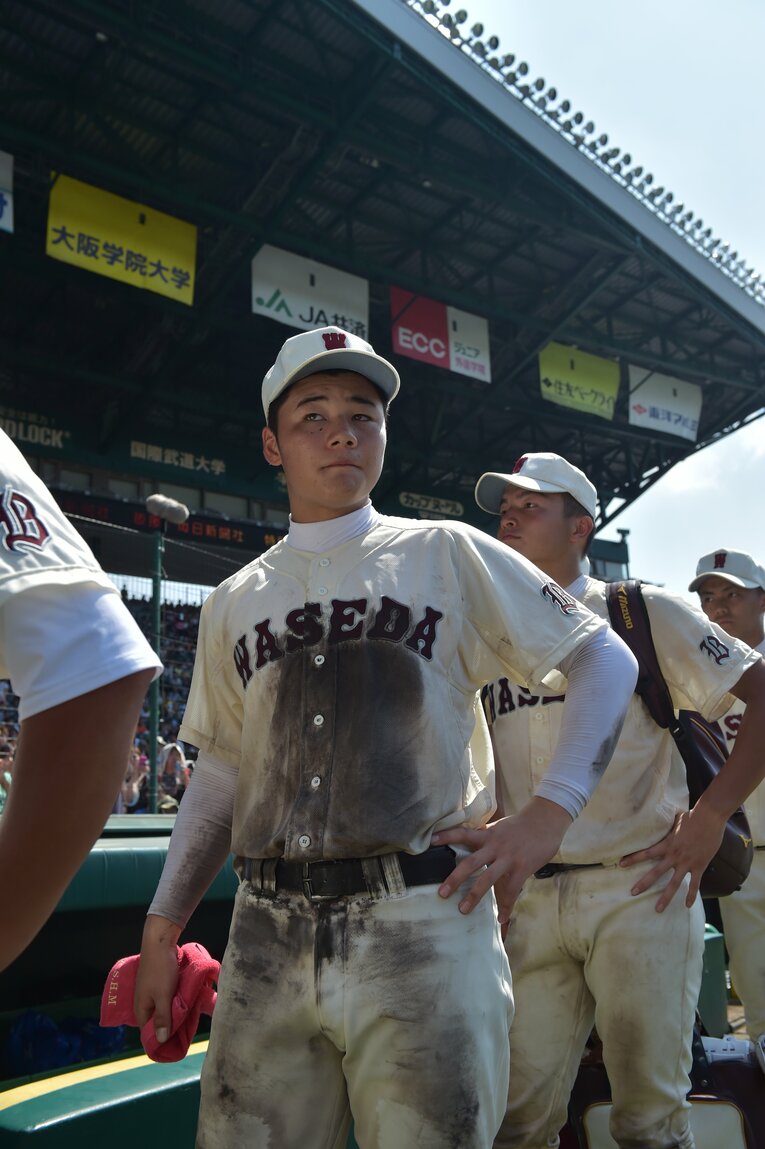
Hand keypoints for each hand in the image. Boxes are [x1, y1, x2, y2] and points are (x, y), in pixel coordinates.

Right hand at [134, 915, 181, 1044]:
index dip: (162, 1041)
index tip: (177, 1045)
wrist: (160, 941)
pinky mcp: (158, 985)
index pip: (149, 1034)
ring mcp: (150, 994)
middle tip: (188, 1031)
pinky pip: (166, 1000)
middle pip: (157, 1023)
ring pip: (163, 1011)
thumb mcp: (163, 996)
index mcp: (141, 1010)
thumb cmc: (160, 969)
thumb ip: (162, 1018)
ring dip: (174, 1015)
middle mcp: (143, 1004)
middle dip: (171, 1028)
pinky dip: (174, 1004)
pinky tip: (186, 1005)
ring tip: (189, 1019)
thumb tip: (160, 1040)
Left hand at [431, 797, 572, 919]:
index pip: (463, 833)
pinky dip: (506, 907)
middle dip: (455, 878)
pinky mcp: (522, 868)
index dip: (447, 836)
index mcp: (488, 834)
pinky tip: (501, 919)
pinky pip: (512, 891)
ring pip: (488, 879)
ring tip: (463, 910)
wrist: (546, 820)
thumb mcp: (500, 826)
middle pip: (471, 862)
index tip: (430, 842)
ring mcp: (508, 858)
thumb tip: (469, 839)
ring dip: (474, 896)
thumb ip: (485, 835)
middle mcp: (495, 846)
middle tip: (442, 893)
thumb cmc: (522, 824)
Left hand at [619, 805, 725, 911]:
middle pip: (655, 872)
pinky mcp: (699, 866)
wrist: (709, 818)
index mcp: (667, 844)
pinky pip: (695, 884)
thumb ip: (667, 825)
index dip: (633, 859)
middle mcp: (674, 855)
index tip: (621, 864)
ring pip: (674, 883)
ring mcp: (687, 862)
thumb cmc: (692, 816)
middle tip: (633, 893)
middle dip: (643, 883)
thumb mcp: (674, 821)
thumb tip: (659, 817)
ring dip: (666, 897)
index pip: (646, 853)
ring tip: (658, 909)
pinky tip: (687, 906)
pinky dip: (691, 895)